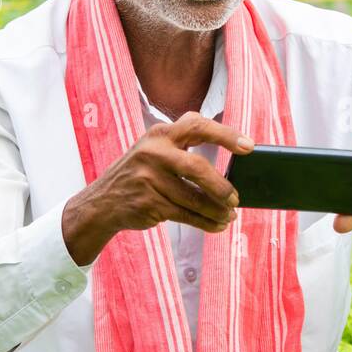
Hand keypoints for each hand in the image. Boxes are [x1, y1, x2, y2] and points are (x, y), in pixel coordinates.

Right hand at [62, 111, 253, 265]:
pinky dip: (205, 222)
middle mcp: (153, 152)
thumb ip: (183, 147)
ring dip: (216, 211)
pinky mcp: (149, 203)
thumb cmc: (139, 175)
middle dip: (221, 186)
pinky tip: (216, 225)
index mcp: (160, 133)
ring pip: (194, 197)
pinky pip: (186, 214)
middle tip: (236, 198)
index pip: (197, 126)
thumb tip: (229, 165)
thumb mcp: (154, 150)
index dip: (226, 134)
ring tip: (229, 216)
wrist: (102, 203)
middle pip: (198, 167)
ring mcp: (148, 178)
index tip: (249, 146)